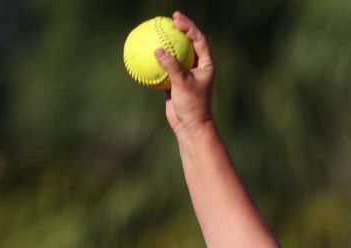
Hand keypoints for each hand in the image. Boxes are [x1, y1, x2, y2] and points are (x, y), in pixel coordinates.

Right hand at [159, 12, 214, 134]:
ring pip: (176, 55)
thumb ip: (171, 66)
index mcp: (206, 64)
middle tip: (168, 20)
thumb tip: (157, 50)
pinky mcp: (176, 82)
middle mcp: (198, 67)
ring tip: (155, 33)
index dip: (188, 26)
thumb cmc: (192, 106)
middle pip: (188, 43)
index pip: (199, 39)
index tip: (176, 19)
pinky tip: (144, 55)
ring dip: (167, 44)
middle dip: (180, 30)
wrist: (190, 126)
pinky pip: (165, 68)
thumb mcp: (182, 84)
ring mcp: (187, 74)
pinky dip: (157, 62)